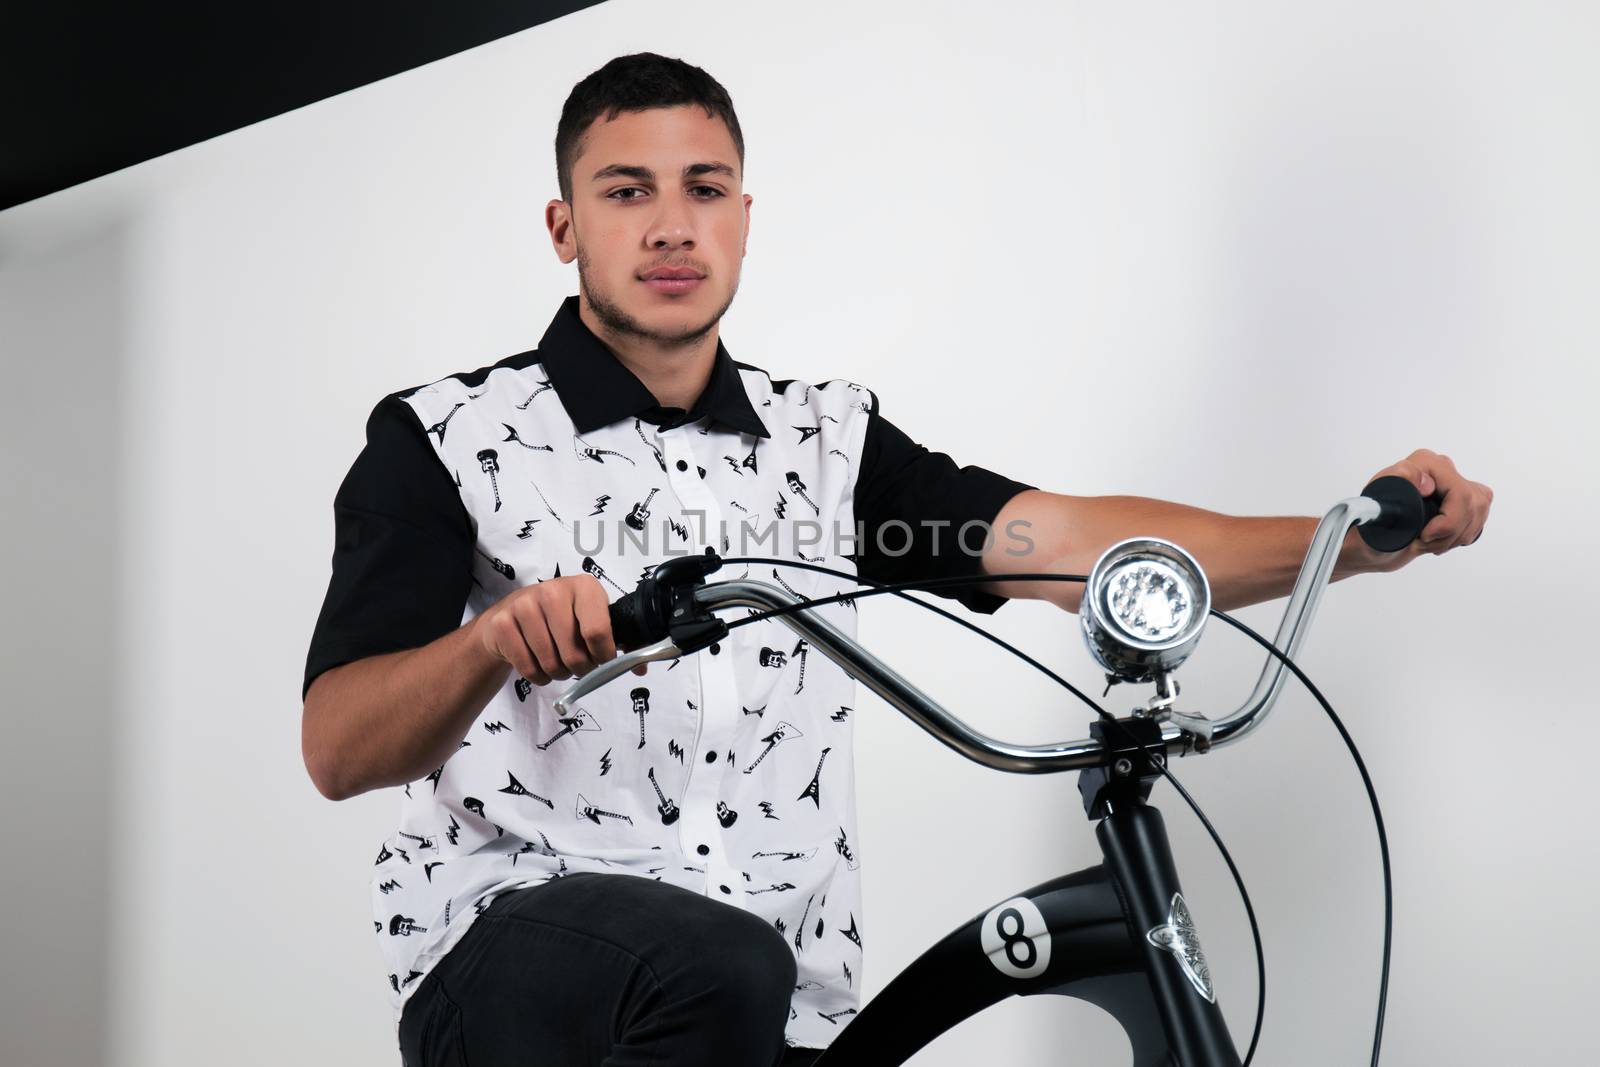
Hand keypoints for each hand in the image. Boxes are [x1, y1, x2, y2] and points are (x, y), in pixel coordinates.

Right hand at [475, 574, 646, 684]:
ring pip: (551, 664)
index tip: (601, 660)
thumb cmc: (560, 618)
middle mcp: (553, 591)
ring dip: (557, 673)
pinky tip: (537, 662)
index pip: (598, 632)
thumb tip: (640, 668)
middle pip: (574, 654)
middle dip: (579, 669)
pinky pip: (528, 668)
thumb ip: (618, 642)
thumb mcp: (590, 620)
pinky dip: (537, 676)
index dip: (602, 657)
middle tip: (577, 663)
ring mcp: (525, 605)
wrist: (511, 615)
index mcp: (584, 587)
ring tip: (556, 660)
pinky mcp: (503, 623)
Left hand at [1355, 448, 1493, 572]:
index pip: (1461, 493)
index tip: (1424, 536)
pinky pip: (1478, 515)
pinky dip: (1462, 534)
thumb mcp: (1374, 507)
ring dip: (1456, 536)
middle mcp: (1440, 468)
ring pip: (1478, 511)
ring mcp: (1451, 483)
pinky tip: (1440, 539)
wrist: (1368, 542)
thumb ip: (1396, 488)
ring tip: (1428, 543)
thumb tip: (1426, 482)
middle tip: (1423, 542)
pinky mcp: (1458, 499)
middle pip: (1474, 504)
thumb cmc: (1369, 526)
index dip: (1449, 521)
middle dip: (1452, 532)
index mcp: (1423, 463)